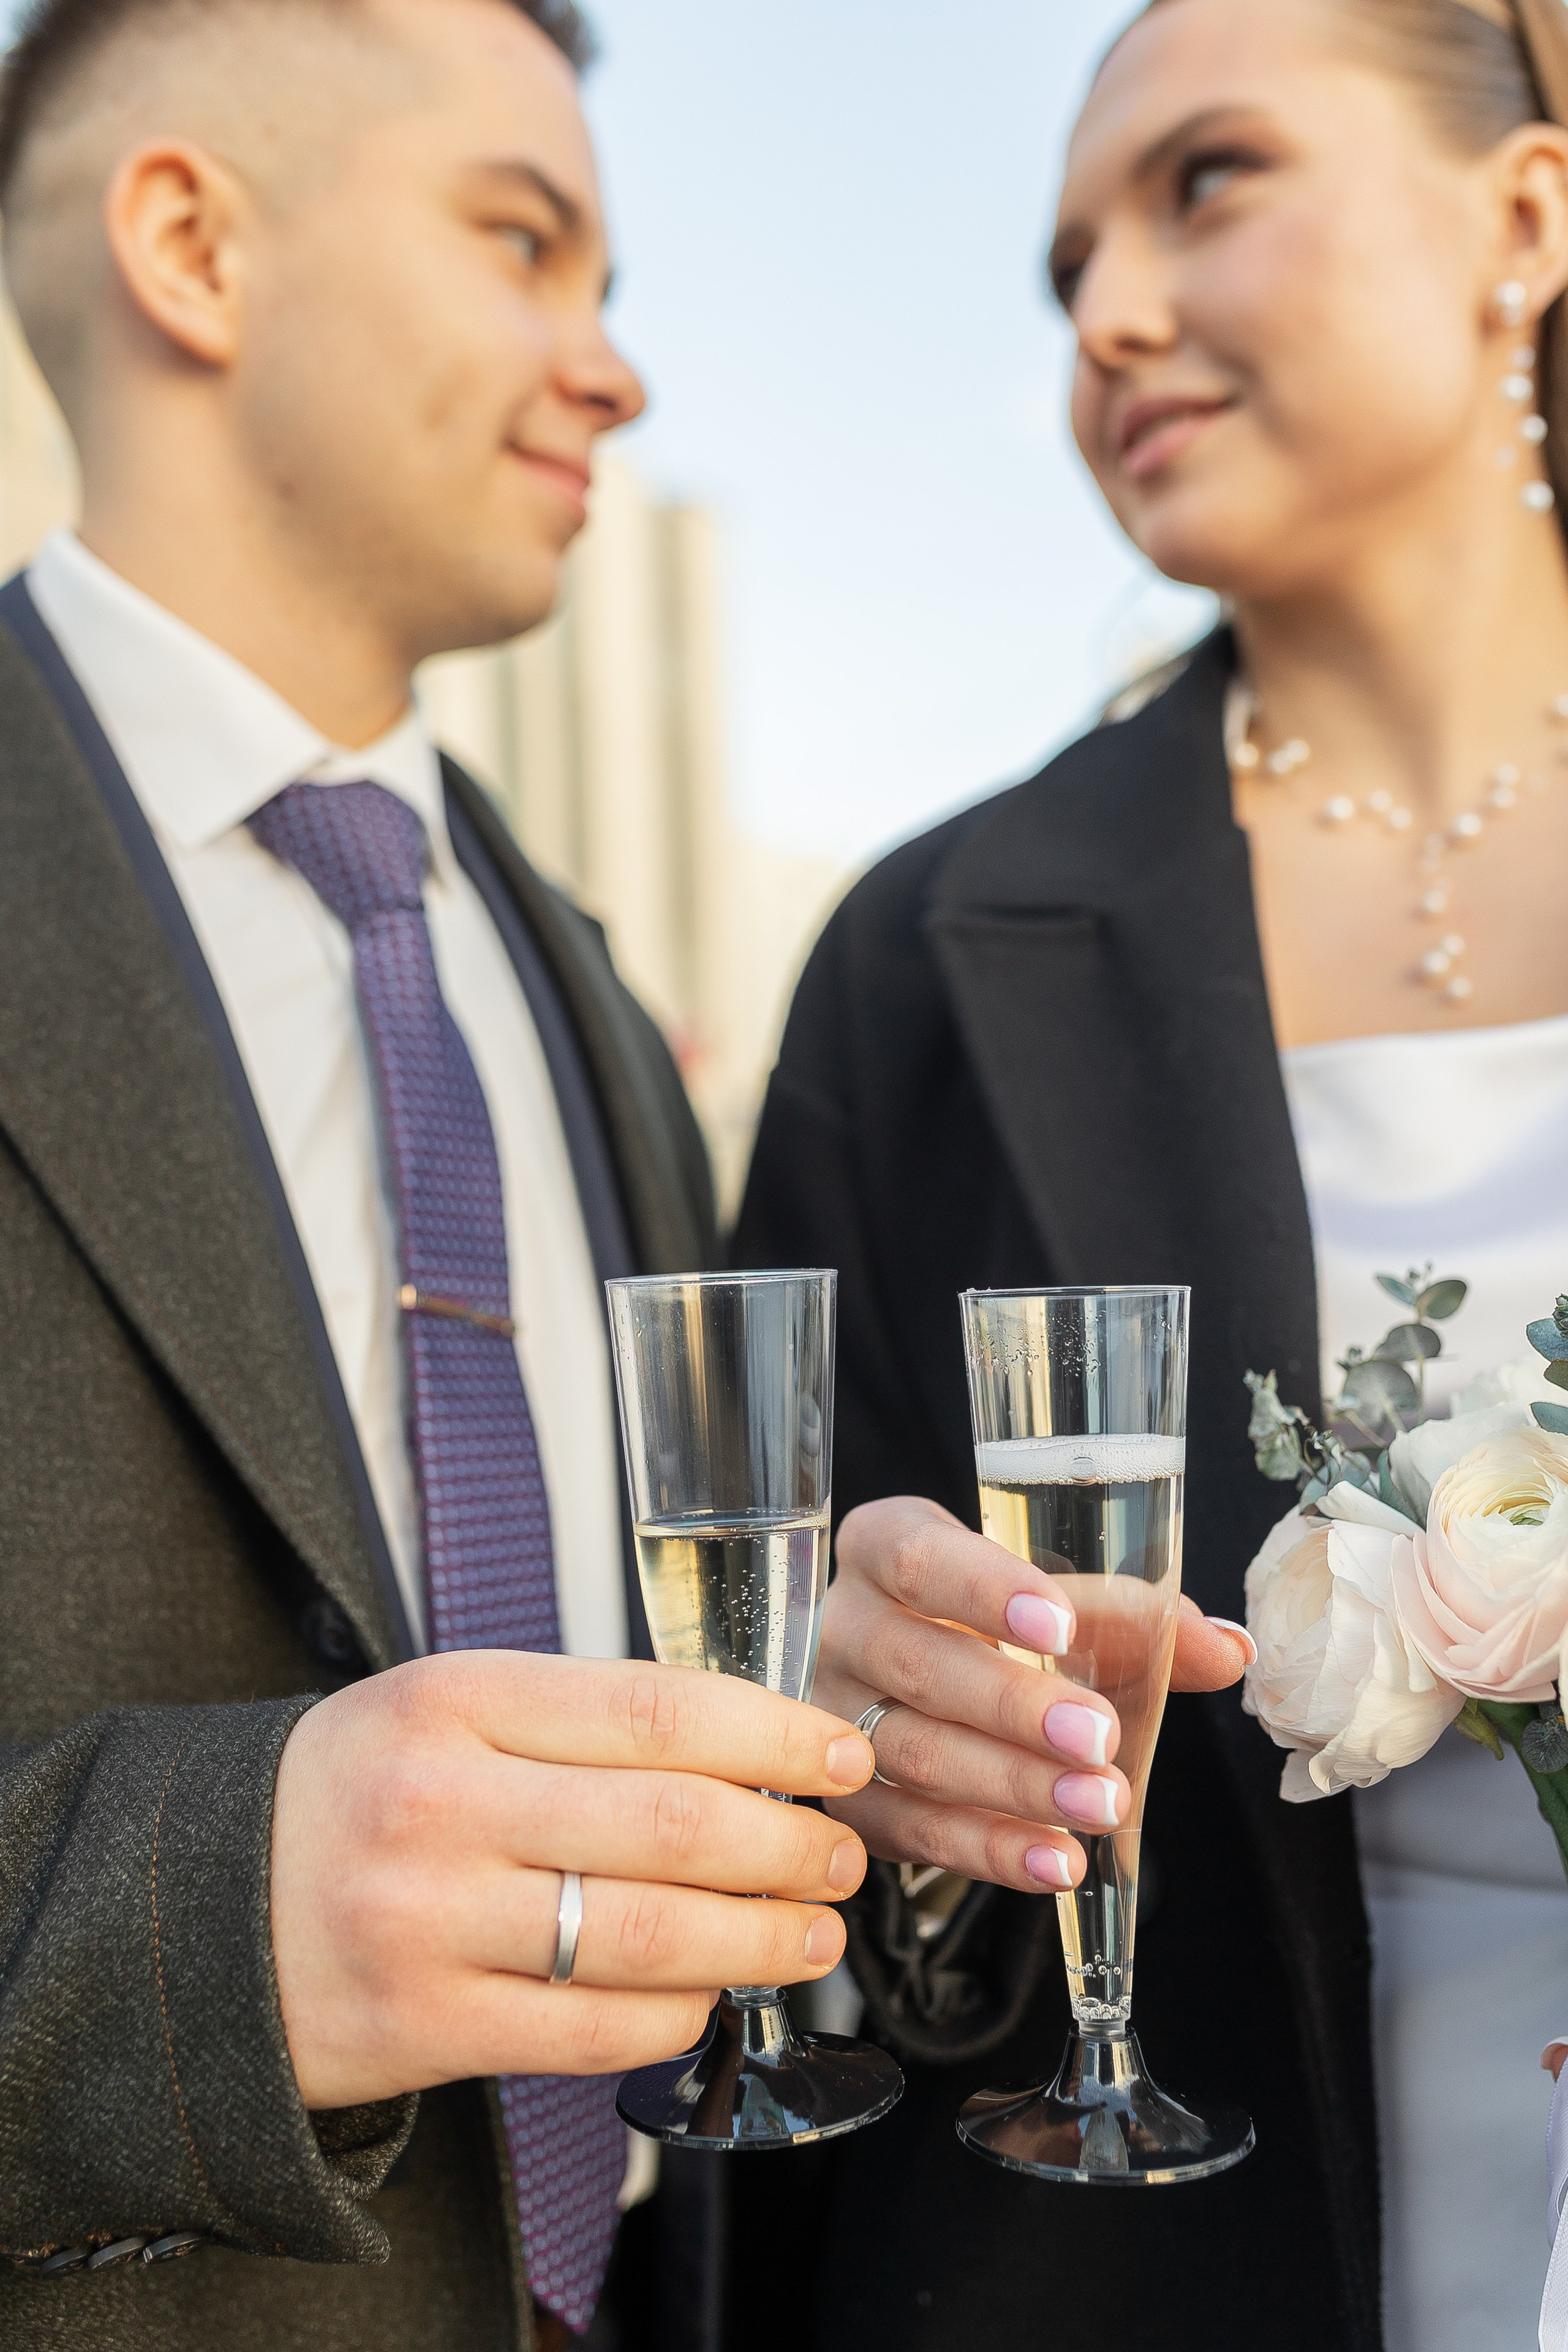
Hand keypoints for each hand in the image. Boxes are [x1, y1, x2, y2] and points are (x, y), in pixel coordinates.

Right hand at [270, 1653, 875, 2108]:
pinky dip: (678, 2013)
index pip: (659, 1708)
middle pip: (675, 1823)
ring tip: (812, 1932)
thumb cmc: (357, 1795)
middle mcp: (442, 1802)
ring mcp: (429, 1920)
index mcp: (455, 1698)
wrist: (201, 1907)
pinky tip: (711, 1995)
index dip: (775, 1735)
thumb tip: (749, 1750)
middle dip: (790, 1845)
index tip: (838, 1756)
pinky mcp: (423, 2027)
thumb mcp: (448, 1710)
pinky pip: (594, 2029)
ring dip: (761, 1938)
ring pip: (651, 1934)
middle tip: (840, 1854)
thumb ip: (580, 1721)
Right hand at [812, 1495, 1255, 1895]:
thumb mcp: (1056, 1607)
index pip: (919, 1557)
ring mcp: (833, 1715)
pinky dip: (989, 1849)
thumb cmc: (993, 1628)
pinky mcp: (845, 1798)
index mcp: (885, 1546)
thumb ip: (1135, 1620)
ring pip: (912, 1753)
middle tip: (1100, 1737)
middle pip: (918, 1664)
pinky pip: (910, 1830)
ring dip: (1013, 1785)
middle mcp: (846, 1625)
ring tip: (1100, 1807)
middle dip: (1014, 1706)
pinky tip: (1057, 1862)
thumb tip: (1230, 1650)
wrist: (916, 1682)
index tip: (1055, 1625)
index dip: (983, 1589)